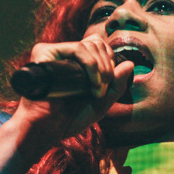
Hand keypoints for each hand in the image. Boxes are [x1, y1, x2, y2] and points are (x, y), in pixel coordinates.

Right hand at [0, 36, 132, 173]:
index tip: (108, 83)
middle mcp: (62, 54)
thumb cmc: (69, 119)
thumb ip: (116, 85)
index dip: (109, 59)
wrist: (47, 130)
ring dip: (101, 67)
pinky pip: (77, 48)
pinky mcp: (44, 53)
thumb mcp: (101, 103)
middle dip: (107, 65)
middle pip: (95, 42)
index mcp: (73, 62)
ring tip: (97, 90)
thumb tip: (129, 63)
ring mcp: (52, 52)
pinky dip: (91, 65)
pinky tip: (92, 84)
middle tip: (103, 89)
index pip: (97, 45)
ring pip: (88, 44)